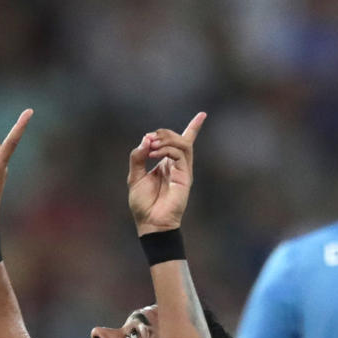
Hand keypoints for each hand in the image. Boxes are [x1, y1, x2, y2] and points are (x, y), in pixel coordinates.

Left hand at [127, 112, 205, 234]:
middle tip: (148, 140)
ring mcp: (183, 171)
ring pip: (182, 144)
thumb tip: (146, 139)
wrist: (150, 223)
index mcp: (166, 164)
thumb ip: (138, 157)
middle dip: (163, 134)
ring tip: (151, 146)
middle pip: (179, 138)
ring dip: (166, 139)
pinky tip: (153, 154)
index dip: (194, 127)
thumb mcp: (134, 176)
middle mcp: (177, 166)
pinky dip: (166, 149)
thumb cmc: (143, 204)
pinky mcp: (185, 177)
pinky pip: (180, 154)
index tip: (203, 114)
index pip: (182, 142)